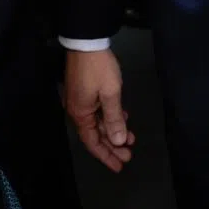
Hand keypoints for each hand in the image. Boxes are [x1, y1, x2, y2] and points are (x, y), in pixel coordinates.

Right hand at [63, 48, 135, 171]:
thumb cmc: (99, 68)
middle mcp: (77, 111)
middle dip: (112, 145)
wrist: (86, 42)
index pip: (93, 143)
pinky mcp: (85, 91)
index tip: (120, 166)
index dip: (106, 156)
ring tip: (130, 138)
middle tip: (129, 155)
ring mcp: (81, 101)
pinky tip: (122, 118)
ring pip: (98, 123)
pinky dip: (110, 117)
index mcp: (81, 115)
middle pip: (95, 135)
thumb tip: (119, 141)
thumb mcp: (110, 93)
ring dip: (113, 131)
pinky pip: (98, 111)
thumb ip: (114, 119)